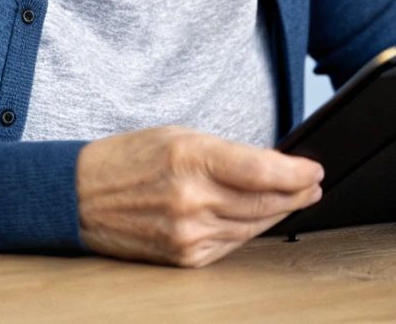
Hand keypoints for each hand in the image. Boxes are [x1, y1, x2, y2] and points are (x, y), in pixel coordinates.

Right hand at [76, 125, 323, 267]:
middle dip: (296, 194)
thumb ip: (227, 153)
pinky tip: (260, 220)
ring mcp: (187, 233)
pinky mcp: (183, 257)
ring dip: (278, 214)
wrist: (79, 197)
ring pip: (252, 226)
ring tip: (295, 200)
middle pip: (264, 203)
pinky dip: (249, 231)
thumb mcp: (181, 137)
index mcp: (192, 158)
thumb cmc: (130, 159)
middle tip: (313, 186)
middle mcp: (191, 199)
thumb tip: (274, 168)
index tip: (316, 170)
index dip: (297, 173)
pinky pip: (230, 245)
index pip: (263, 170)